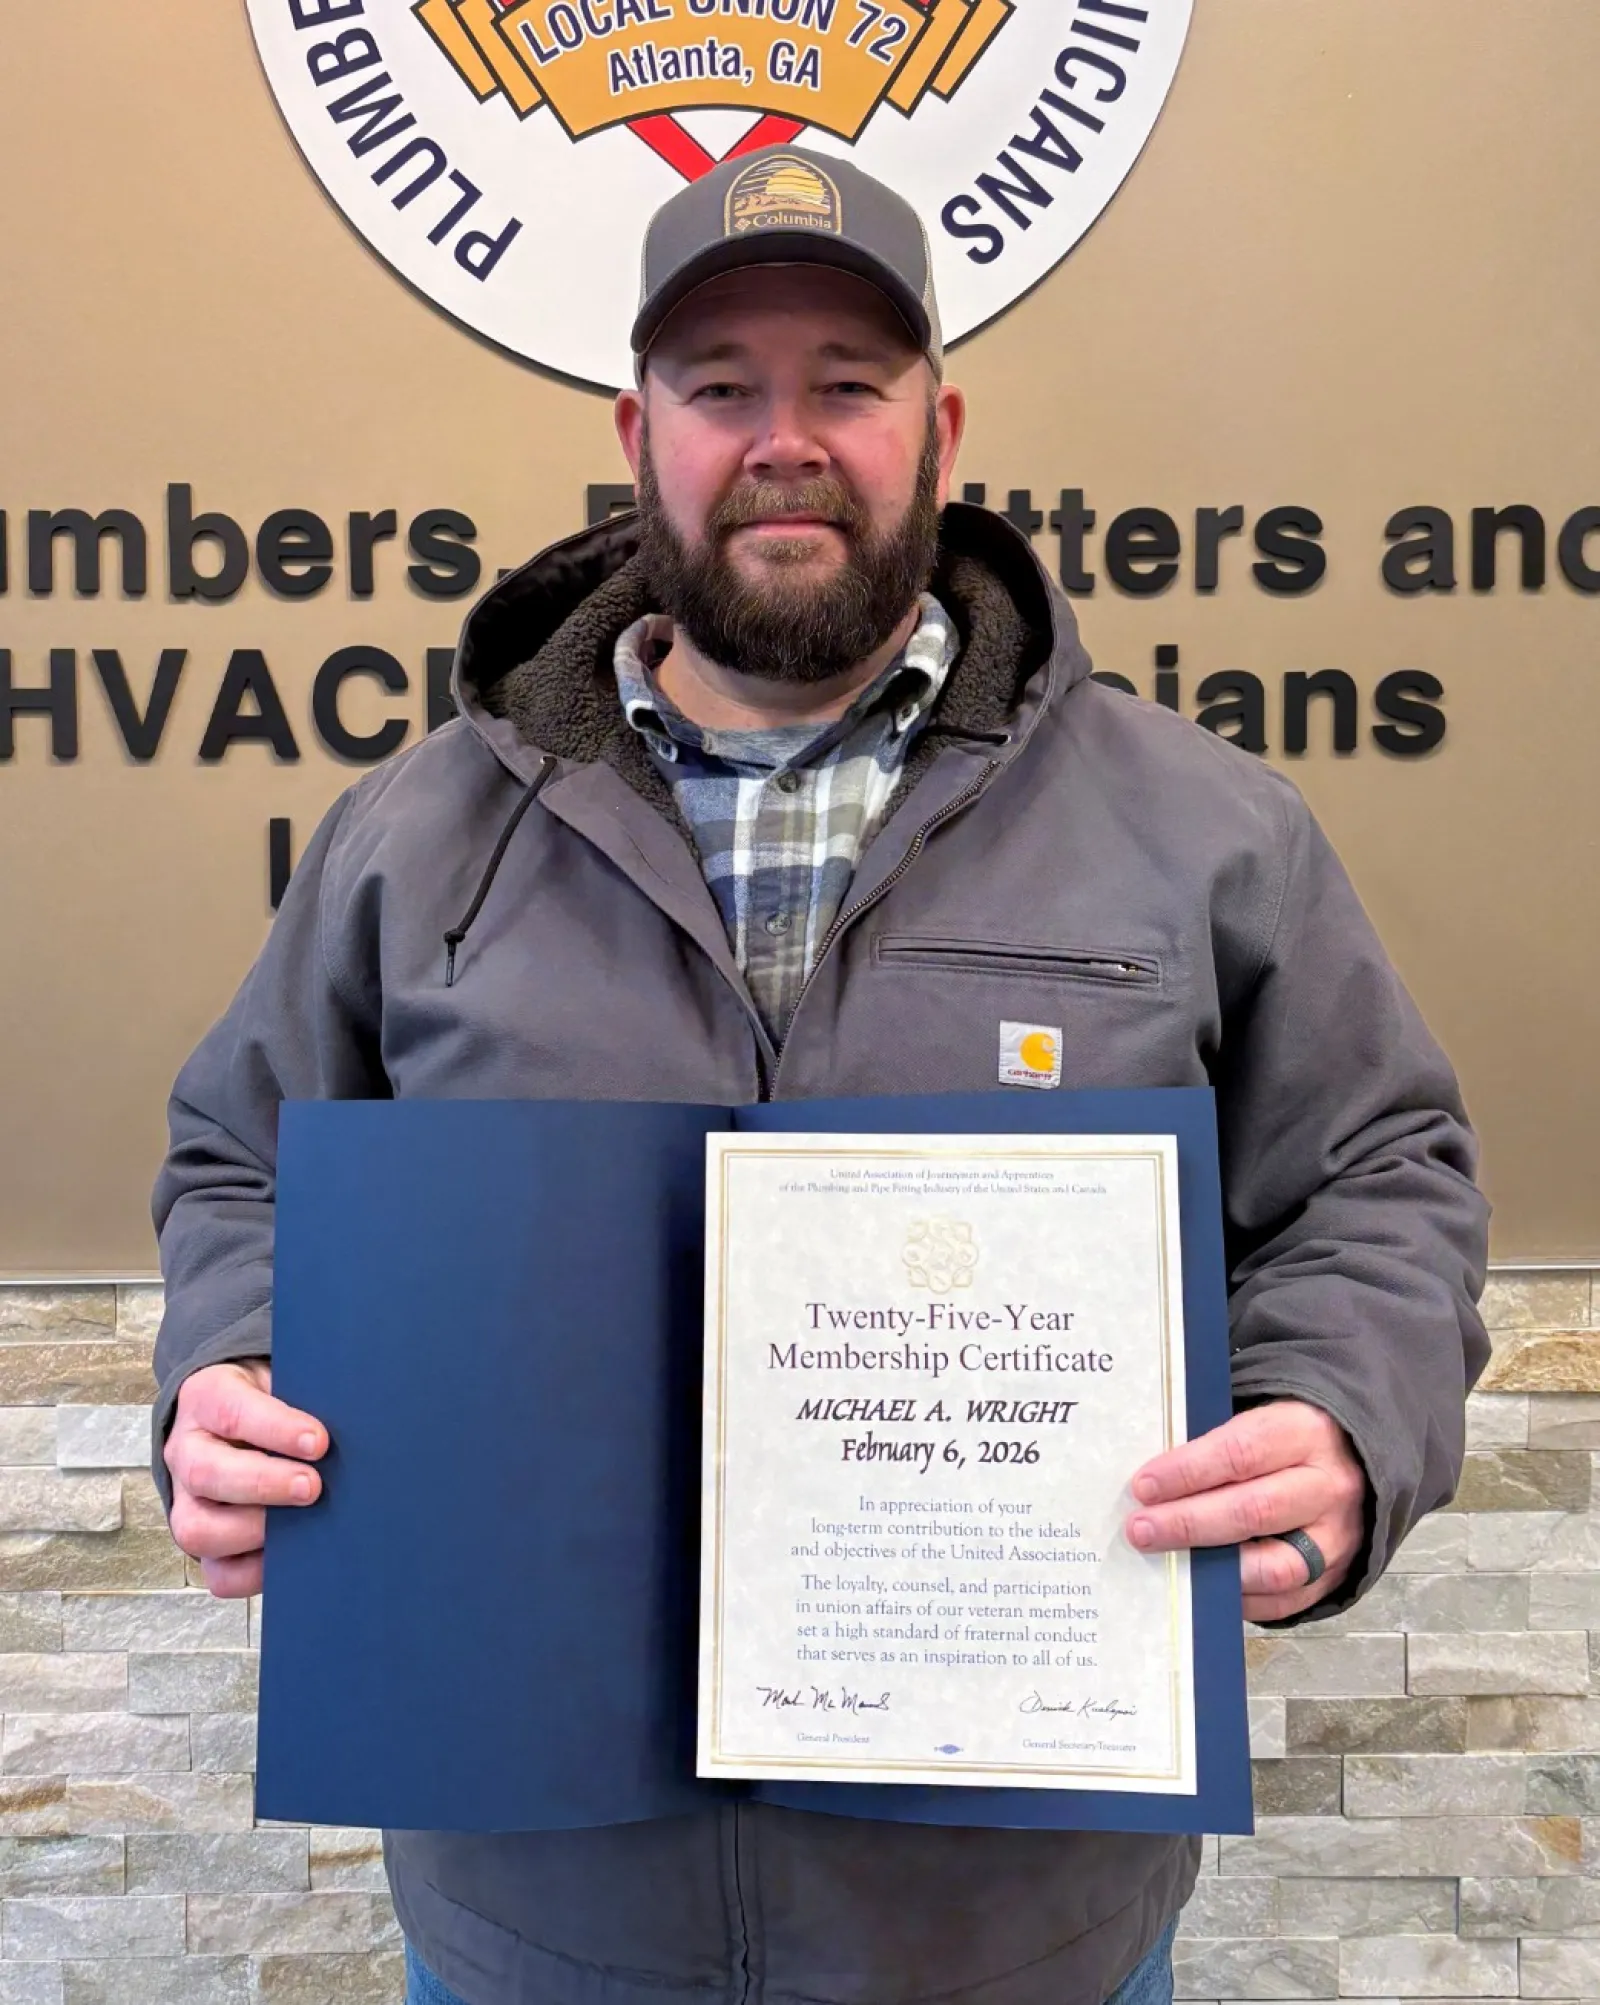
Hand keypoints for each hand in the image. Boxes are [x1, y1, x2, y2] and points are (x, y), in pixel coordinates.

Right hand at [164, 1360, 328, 1598]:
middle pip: (207, 1473)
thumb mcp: (283, 1378)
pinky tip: (290, 1558)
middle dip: (263, 1484)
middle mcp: (187, 1451)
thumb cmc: (271, 1398)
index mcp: (207, 1398)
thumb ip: (307, 1396)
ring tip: (302, 1528)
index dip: (274, 1428)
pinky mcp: (204, 1541)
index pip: (231, 1410)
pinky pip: (216, 1573)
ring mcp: (188, 1500)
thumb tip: (354, 1419)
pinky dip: (253, 1574)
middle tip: (313, 1487)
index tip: (319, 1441)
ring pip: (198, 1528)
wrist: (239, 1417)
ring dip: (253, 1532)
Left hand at [1124, 1399, 1366, 1623]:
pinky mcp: (1338, 1575)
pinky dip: (1241, 1599)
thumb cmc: (1288, 1439)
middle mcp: (1329, 1485)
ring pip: (1274, 1565)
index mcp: (1306, 1432)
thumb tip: (1154, 1482)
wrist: (1359, 1461)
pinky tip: (1204, 1588)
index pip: (1242, 1452)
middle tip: (1141, 1530)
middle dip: (1189, 1523)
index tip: (1143, 1486)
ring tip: (1170, 1563)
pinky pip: (1285, 1600)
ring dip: (1214, 1569)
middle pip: (1255, 1510)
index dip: (1189, 1471)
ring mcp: (1339, 1536)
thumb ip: (1217, 1444)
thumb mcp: (1263, 1419)